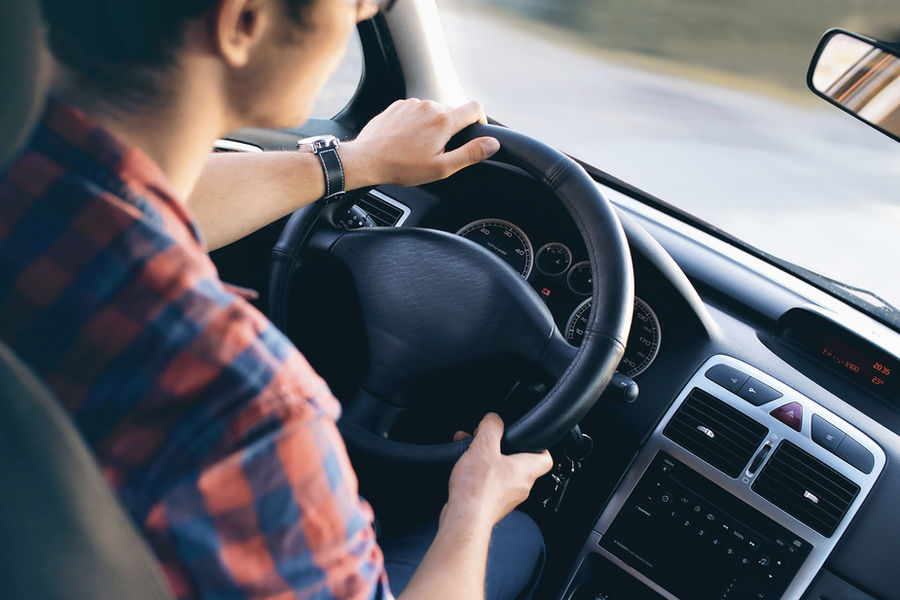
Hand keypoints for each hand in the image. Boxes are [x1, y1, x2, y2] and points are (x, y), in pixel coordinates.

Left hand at [340, 99, 499, 188]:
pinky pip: (416, 111)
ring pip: (433, 111)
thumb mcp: (441, 167)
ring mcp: (412, 104)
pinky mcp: (398, 106)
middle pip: (453, 111)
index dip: (480, 121)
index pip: (475, 108)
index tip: (475, 134)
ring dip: (433, 126)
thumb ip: (470, 154)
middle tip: (440, 151)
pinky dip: (417, 123)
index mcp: (444, 120)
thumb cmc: (402, 166)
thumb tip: (492, 144)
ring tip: (420, 148)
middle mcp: (429, 106)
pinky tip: (407, 140)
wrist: (366, 159)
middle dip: (453, 129)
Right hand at [444, 413, 552, 527]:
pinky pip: (488, 485)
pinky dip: (477, 475)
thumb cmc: (478, 490)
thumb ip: (491, 427)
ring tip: (469, 451)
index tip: (528, 437)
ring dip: (486, 460)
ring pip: (500, 473)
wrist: (464, 520)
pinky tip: (463, 469)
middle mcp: (520, 486)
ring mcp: (506, 498)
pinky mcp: (491, 506)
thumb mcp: (484, 446)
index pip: (545, 457)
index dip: (539, 445)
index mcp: (526, 470)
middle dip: (501, 449)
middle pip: (518, 463)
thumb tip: (493, 419)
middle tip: (487, 440)